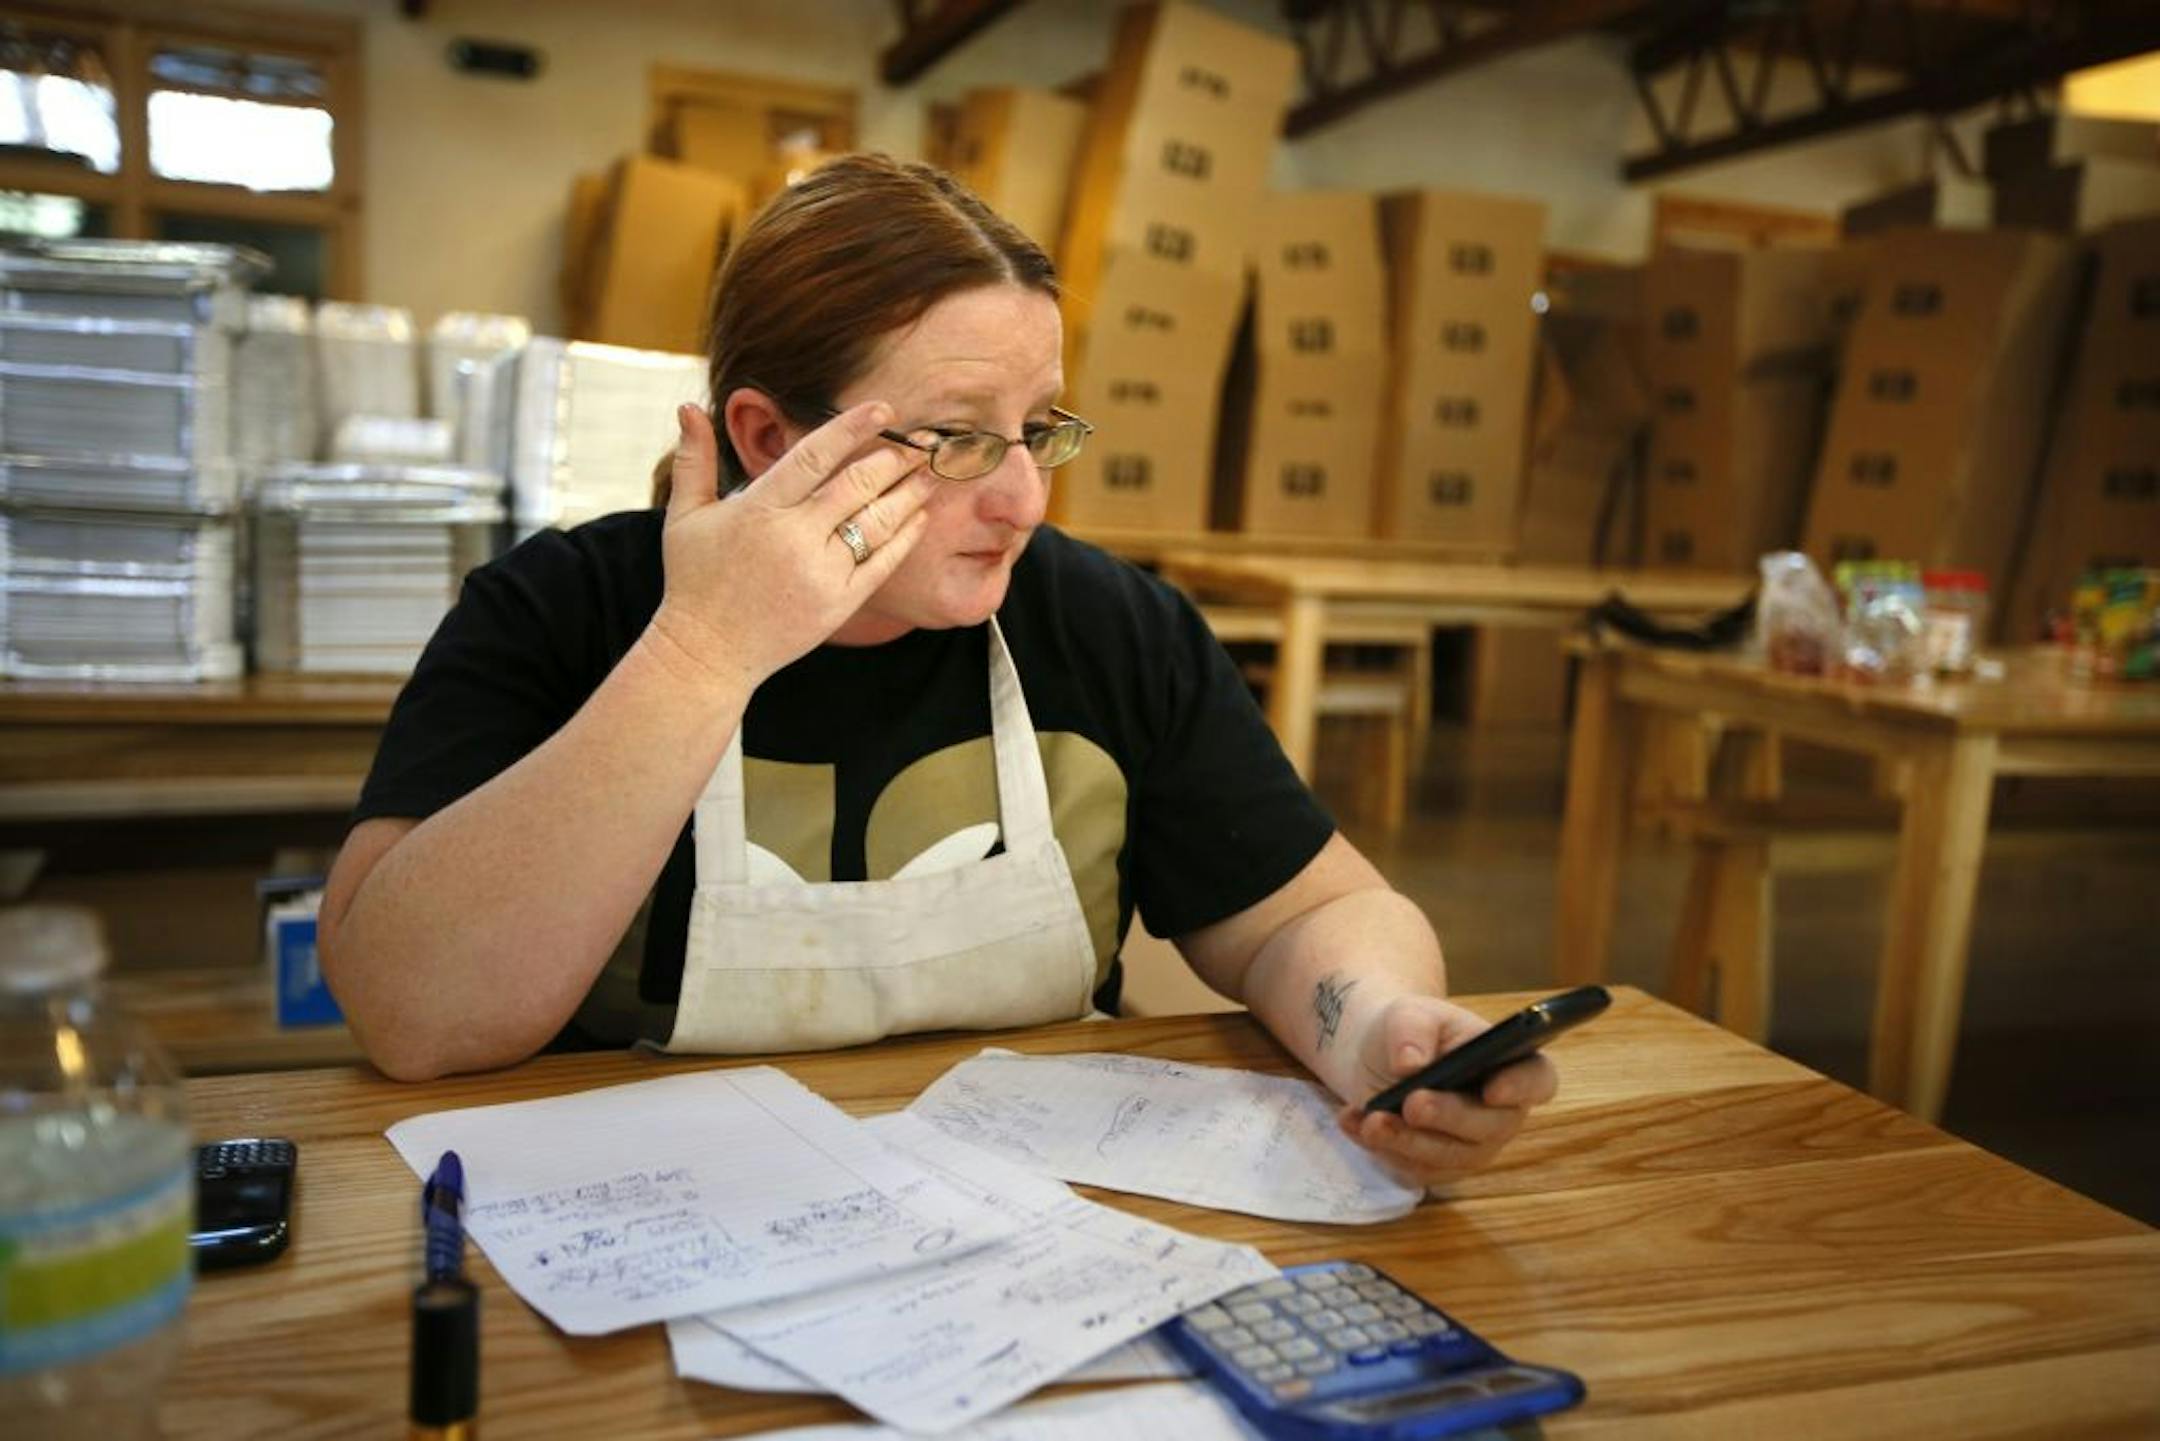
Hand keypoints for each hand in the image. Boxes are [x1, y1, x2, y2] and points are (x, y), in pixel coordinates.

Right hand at [643, 401, 941, 688]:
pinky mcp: (839, 604)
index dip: (852, 428)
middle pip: (856, 486)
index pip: (814, 456)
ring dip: (909, 494)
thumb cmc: (694, 581)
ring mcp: (820, 573)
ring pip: (877, 523)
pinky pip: (883, 564)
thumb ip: (693, 459)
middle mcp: (794, 539)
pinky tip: (920, 516)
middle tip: (920, 441)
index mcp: (758, 510)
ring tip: (930, 472)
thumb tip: (687, 406)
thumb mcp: (685, 517)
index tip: (883, 409)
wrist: (708, 653)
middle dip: (894, 459)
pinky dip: (905, 537)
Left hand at [1334, 995, 1558, 1190]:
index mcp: (1509, 1065)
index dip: (1521, 1088)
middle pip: (1488, 1127)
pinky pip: (1415, 1170)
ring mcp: (1471, 1146)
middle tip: (1413, 1103)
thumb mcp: (1408, 1014)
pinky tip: (1354, 1123)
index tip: (1493, 1090)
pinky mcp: (1437, 1166)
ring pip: (1449, 1157)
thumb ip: (1411, 1031)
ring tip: (1370, 1120)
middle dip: (1448, 1117)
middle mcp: (1500, 1113)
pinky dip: (1381, 1149)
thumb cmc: (1410, 1031)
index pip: (1536, 1080)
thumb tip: (1411, 1065)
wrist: (1377, 1057)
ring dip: (1407, 1142)